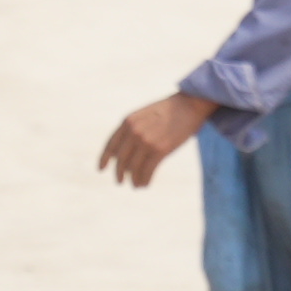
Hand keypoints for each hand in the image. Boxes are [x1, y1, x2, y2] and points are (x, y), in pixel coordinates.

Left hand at [98, 91, 218, 190]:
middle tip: (120, 182)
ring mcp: (146, 141)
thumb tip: (121, 154)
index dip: (104, 158)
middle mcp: (134, 132)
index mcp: (128, 122)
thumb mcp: (144, 115)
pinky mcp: (160, 150)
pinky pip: (147, 171)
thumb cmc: (168, 111)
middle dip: (119, 173)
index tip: (101, 169)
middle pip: (121, 160)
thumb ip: (132, 130)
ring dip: (134, 180)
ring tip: (136, 185)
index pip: (111, 145)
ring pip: (133, 168)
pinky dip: (144, 180)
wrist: (189, 105)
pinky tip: (145, 185)